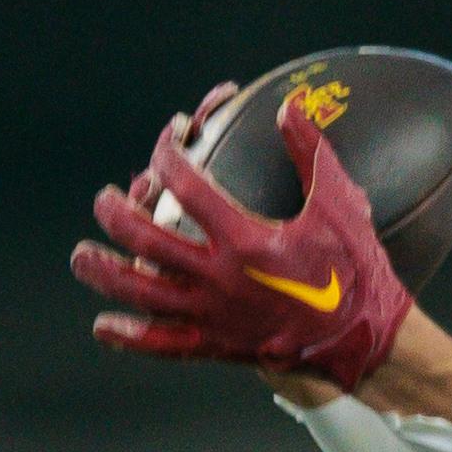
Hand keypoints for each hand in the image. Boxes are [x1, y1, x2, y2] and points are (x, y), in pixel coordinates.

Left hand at [73, 88, 414, 385]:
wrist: (369, 341)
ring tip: (82, 256)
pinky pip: (163, 344)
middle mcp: (220, 277)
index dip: (167, 153)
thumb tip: (289, 106)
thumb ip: (311, 152)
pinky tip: (105, 326)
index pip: (186, 184)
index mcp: (246, 238)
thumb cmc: (357, 270)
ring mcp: (214, 315)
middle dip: (115, 213)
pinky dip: (131, 337)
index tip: (168, 142)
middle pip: (144, 238)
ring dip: (103, 272)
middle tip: (105, 199)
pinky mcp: (218, 346)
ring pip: (141, 292)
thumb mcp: (341, 204)